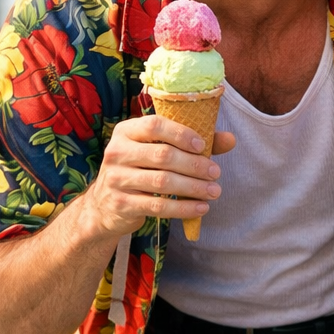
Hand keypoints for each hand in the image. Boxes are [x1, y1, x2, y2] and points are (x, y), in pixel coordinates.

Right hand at [75, 115, 235, 239]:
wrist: (104, 206)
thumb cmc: (139, 171)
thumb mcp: (156, 152)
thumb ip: (191, 144)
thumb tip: (230, 139)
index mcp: (126, 132)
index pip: (154, 125)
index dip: (181, 134)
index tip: (202, 145)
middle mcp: (117, 152)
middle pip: (162, 155)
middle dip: (194, 164)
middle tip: (216, 173)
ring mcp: (117, 179)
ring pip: (162, 182)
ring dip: (193, 187)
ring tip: (214, 191)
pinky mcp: (122, 204)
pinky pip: (158, 206)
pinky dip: (183, 208)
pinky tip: (201, 208)